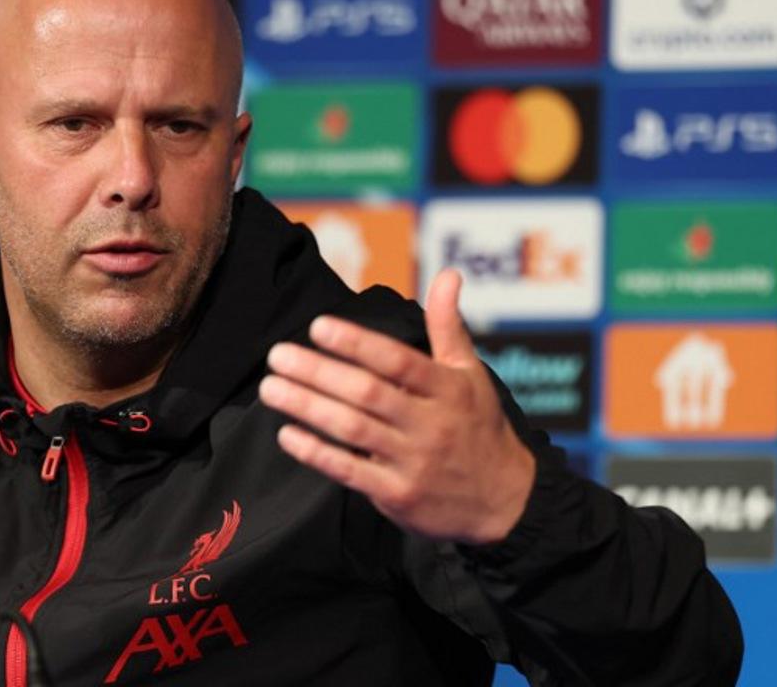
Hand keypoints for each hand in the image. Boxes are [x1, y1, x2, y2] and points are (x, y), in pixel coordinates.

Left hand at [259, 269, 535, 544]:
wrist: (505, 501)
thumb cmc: (480, 428)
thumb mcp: (471, 374)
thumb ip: (449, 325)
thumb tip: (448, 274)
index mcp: (448, 389)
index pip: (398, 361)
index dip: (357, 343)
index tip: (318, 327)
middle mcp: (431, 424)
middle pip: (367, 393)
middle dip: (318, 372)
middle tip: (278, 355)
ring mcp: (414, 462)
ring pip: (352, 430)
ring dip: (307, 407)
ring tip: (271, 388)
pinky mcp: (398, 496)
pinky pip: (350, 472)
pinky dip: (316, 453)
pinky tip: (287, 434)